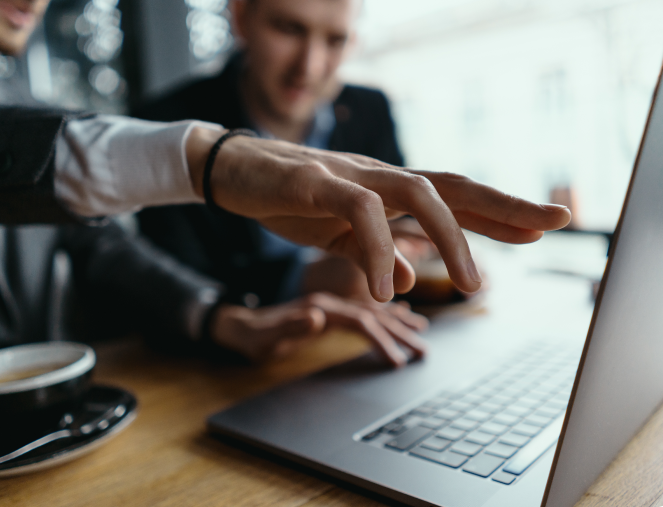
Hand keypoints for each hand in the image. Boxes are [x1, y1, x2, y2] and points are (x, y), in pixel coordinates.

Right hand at [186, 127, 570, 301]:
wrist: (233, 170)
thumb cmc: (288, 199)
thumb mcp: (337, 237)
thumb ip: (374, 255)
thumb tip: (410, 279)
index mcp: (387, 191)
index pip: (455, 196)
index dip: (500, 210)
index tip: (544, 226)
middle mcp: (379, 177)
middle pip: (453, 185)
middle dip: (505, 206)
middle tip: (551, 226)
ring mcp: (351, 175)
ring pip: (418, 193)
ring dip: (450, 240)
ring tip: (470, 287)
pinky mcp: (317, 181)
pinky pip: (359, 212)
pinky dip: (378, 249)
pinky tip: (387, 289)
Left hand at [209, 293, 427, 365]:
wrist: (239, 324)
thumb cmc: (252, 336)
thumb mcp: (265, 337)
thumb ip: (290, 326)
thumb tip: (317, 316)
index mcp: (319, 307)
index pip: (359, 320)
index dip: (381, 339)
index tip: (398, 361)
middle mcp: (330, 302)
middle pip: (373, 314)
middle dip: (400, 332)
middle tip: (424, 350)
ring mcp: (332, 305)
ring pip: (373, 311)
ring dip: (398, 322)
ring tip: (422, 331)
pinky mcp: (331, 310)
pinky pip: (365, 309)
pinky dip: (385, 313)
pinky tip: (400, 314)